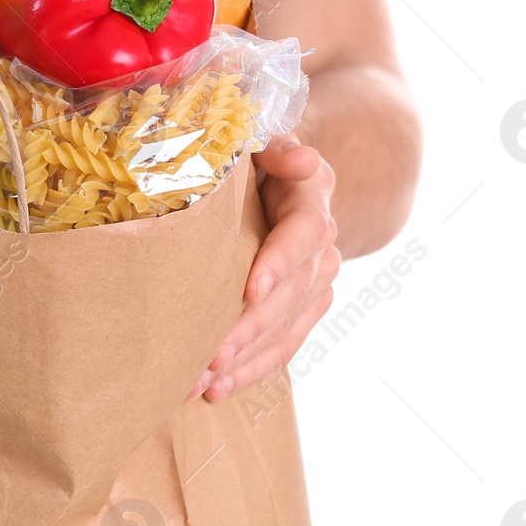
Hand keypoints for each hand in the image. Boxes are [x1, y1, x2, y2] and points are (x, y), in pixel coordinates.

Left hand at [191, 133, 339, 402]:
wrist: (268, 169)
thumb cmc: (246, 150)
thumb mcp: (255, 134)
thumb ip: (273, 144)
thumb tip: (304, 160)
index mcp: (312, 194)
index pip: (302, 233)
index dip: (278, 263)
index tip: (249, 291)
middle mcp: (322, 241)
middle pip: (292, 292)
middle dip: (250, 326)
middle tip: (210, 355)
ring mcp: (316, 279)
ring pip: (288, 327)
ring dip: (247, 358)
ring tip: (204, 382)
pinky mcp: (303, 307)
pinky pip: (284, 345)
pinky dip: (252, 369)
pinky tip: (217, 390)